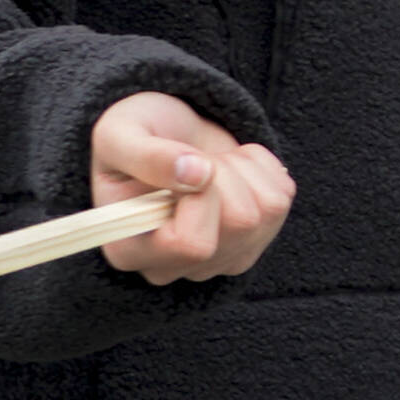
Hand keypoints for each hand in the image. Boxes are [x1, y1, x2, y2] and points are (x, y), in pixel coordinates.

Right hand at [92, 90, 294, 285]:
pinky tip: (231, 167)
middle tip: (196, 159)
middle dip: (225, 173)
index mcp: (129, 251)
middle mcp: (174, 266)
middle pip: (240, 224)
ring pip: (264, 214)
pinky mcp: (252, 240)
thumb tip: (195, 174)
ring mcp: (217, 258)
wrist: (167, 132)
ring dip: (243, 170)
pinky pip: (280, 200)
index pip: (192, 245)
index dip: (202, 197)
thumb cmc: (135, 135)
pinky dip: (262, 169)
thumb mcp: (119, 133)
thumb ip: (146, 155)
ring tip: (211, 162)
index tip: (187, 165)